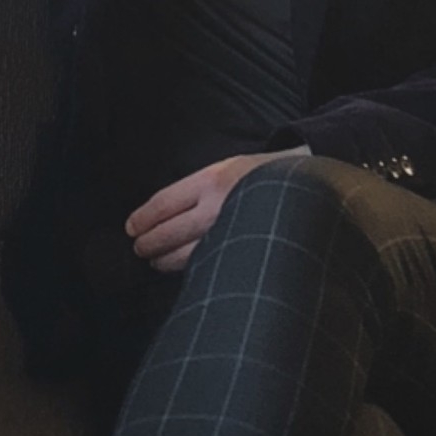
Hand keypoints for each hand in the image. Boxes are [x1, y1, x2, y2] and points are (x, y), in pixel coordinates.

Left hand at [125, 148, 309, 271]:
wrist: (304, 184)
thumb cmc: (260, 175)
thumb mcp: (226, 168)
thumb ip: (197, 189)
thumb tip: (162, 212)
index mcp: (211, 180)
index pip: (164, 203)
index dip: (143, 218)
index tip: (131, 227)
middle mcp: (218, 206)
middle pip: (170, 232)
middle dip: (149, 242)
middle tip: (139, 248)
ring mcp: (231, 231)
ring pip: (187, 253)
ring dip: (165, 259)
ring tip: (154, 261)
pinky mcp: (243, 249)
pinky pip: (210, 262)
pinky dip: (192, 266)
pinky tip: (184, 267)